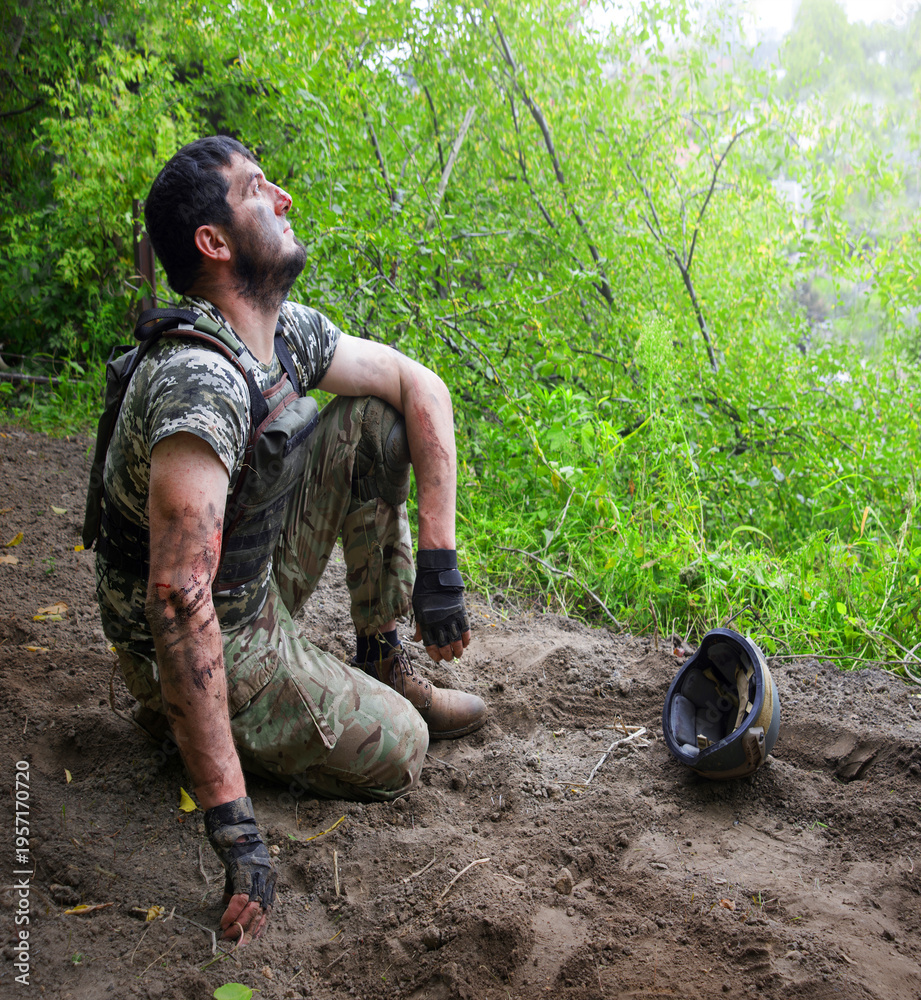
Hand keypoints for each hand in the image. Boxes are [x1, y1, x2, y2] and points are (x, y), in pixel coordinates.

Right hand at [204, 796, 275, 944]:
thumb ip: (237, 886)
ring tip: (228, 935)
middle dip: (249, 929)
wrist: (232, 826)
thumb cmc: (235, 846)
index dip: (261, 925)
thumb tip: (230, 905)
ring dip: (240, 924)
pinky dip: (233, 912)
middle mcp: (267, 876)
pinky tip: (225, 921)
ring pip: (253, 907)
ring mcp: (257, 873)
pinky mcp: (245, 870)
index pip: (269, 906)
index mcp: (268, 876)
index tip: (252, 939)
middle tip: (236, 943)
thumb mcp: (239, 869)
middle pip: (263, 910)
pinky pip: (241, 898)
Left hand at [412, 549, 470, 662]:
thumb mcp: (418, 608)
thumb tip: (418, 640)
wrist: (436, 575)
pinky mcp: (460, 611)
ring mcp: (451, 617)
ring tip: (459, 654)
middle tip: (449, 658)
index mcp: (426, 622)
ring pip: (456, 639)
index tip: (437, 659)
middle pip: (445, 644)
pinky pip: (465, 628)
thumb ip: (420, 626)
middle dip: (447, 654)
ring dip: (458, 649)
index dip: (435, 653)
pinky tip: (466, 643)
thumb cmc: (424, 591)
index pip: (431, 643)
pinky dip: (466, 637)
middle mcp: (439, 622)